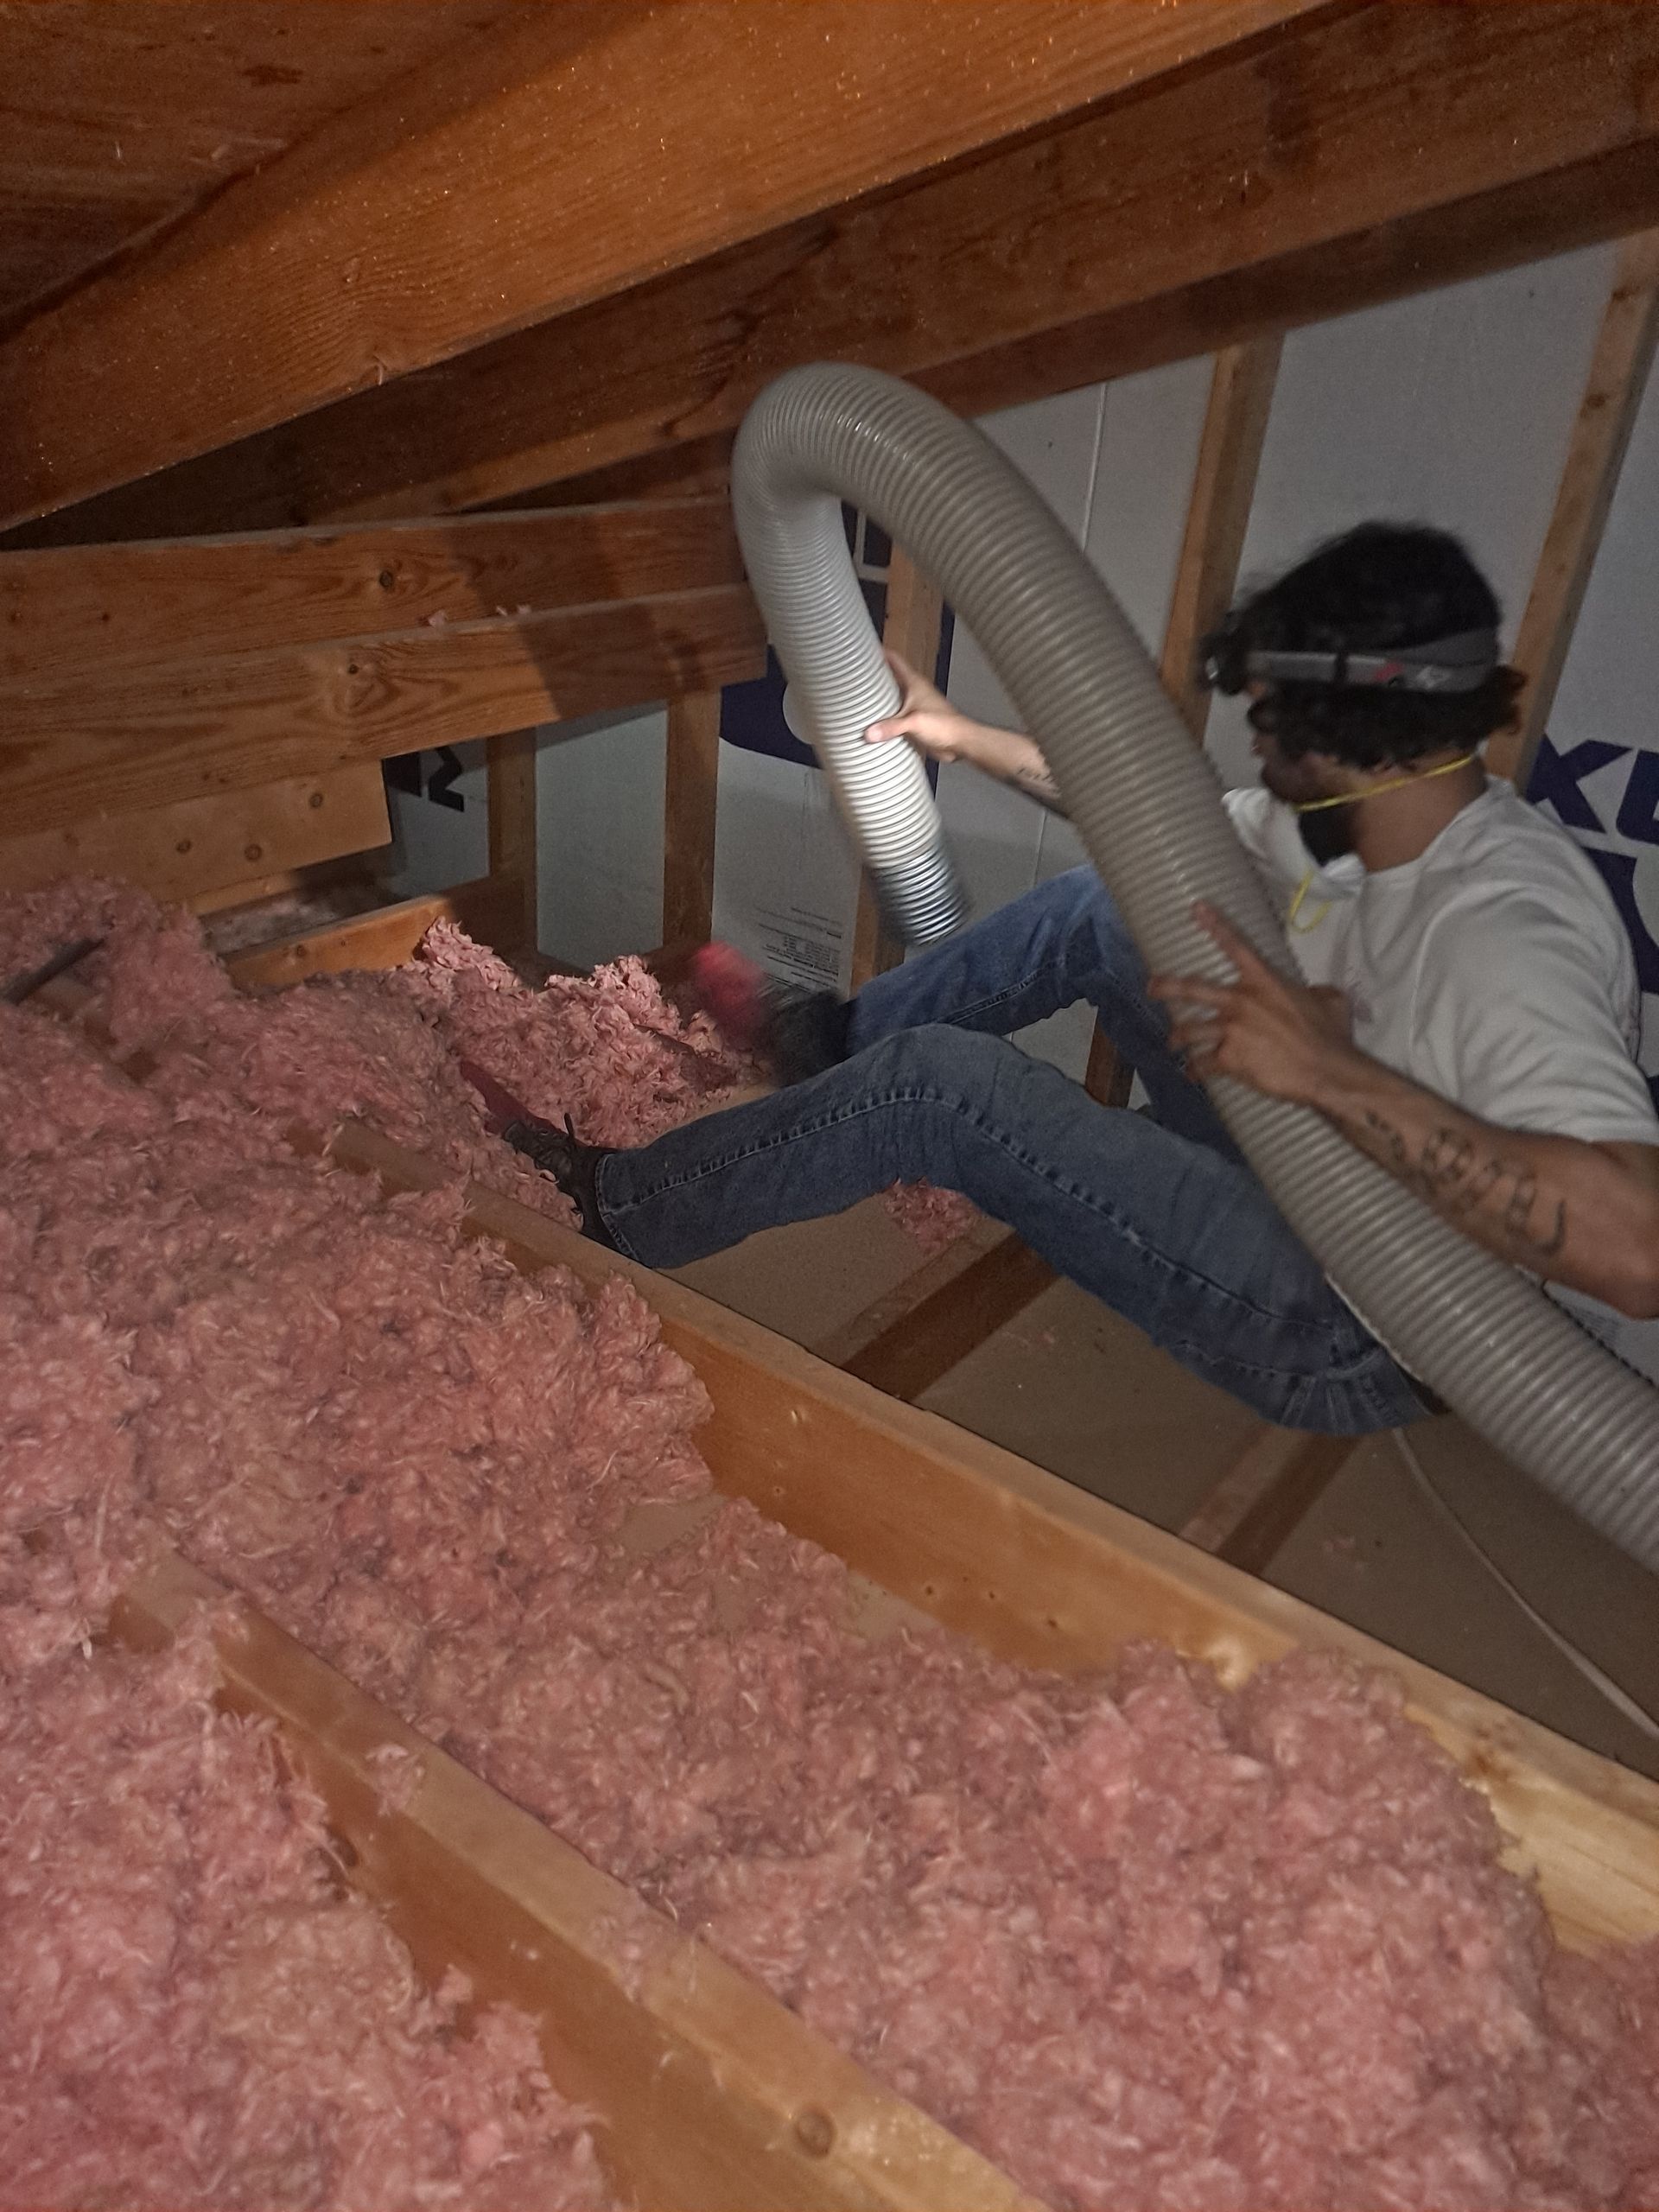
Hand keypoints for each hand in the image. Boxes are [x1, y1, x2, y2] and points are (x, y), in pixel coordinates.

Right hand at [863, 651, 987, 764]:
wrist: (959, 742)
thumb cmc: (944, 724)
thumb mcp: (913, 722)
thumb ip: (890, 727)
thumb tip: (869, 732)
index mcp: (914, 682)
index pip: (895, 660)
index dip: (881, 652)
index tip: (866, 648)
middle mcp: (913, 692)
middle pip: (891, 678)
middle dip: (875, 676)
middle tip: (857, 676)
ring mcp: (914, 706)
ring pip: (892, 698)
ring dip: (880, 698)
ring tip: (860, 698)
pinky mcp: (915, 722)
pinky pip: (895, 716)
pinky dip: (885, 717)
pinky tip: (875, 723)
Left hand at [1148, 903, 1354, 1102]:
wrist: (1325, 1069)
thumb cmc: (1331, 1034)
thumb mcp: (1330, 1000)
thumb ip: (1314, 992)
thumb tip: (1313, 994)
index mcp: (1265, 982)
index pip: (1236, 947)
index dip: (1215, 925)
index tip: (1196, 909)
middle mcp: (1241, 1001)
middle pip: (1193, 989)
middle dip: (1167, 987)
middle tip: (1151, 987)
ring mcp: (1231, 1030)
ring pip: (1190, 1031)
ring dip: (1178, 1038)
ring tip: (1172, 1043)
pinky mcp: (1228, 1058)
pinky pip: (1203, 1063)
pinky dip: (1195, 1070)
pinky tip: (1192, 1075)